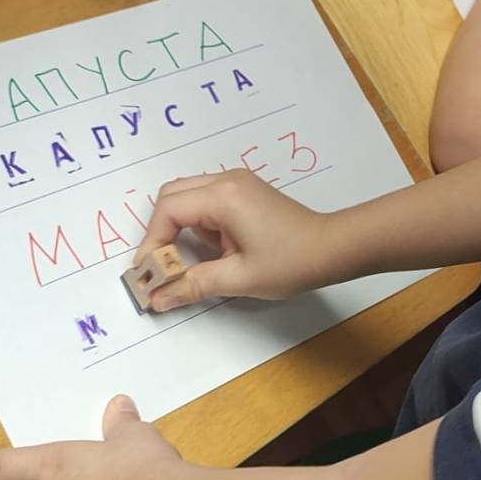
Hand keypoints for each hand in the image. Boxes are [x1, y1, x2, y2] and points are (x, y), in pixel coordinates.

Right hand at [133, 169, 331, 311]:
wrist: (333, 248)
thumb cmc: (290, 262)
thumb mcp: (239, 278)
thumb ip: (193, 285)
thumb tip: (157, 299)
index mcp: (223, 196)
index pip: (168, 210)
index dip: (151, 241)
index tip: (148, 272)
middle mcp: (226, 180)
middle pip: (172, 195)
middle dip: (160, 230)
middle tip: (161, 265)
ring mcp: (236, 182)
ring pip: (187, 196)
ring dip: (180, 226)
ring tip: (190, 260)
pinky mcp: (244, 190)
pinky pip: (206, 199)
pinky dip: (198, 222)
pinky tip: (215, 248)